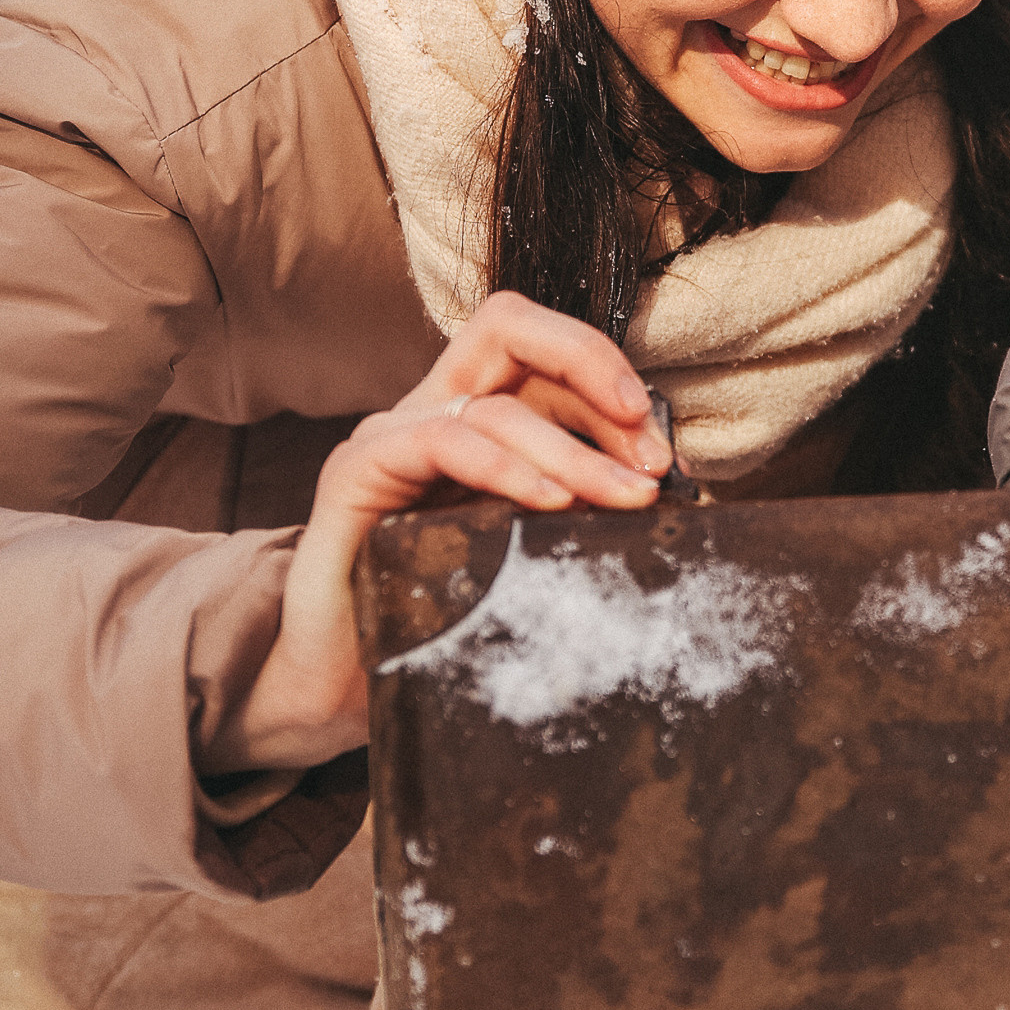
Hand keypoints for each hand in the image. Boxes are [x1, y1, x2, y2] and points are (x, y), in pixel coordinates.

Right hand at [204, 294, 672, 775]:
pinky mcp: (356, 471)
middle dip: (592, 370)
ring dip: (573, 451)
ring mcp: (390, 435)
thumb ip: (580, 505)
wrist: (345, 679)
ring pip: (492, 404)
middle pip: (510, 330)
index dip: (606, 373)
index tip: (662, 447)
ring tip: (625, 499)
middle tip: (651, 454)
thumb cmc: (444, 616)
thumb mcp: (530, 548)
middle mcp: (431, 409)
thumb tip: (665, 488)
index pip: (543, 351)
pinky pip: (439, 440)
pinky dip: (505, 465)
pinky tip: (550, 503)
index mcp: (475, 414)